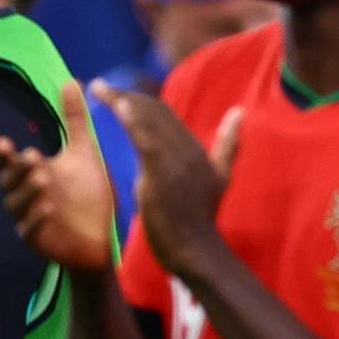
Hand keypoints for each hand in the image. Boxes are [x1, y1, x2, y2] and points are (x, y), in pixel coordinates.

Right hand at [0, 81, 115, 273]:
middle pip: (8, 182)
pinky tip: (49, 208)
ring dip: (27, 191)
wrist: (101, 237)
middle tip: (32, 156)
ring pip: (17, 205)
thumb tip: (71, 80)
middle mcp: (24, 195)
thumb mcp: (84, 152)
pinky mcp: (37, 240)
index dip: (3, 154)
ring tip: (43, 179)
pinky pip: (30, 230)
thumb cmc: (87, 194)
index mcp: (31, 174)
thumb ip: (74, 118)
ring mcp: (28, 218)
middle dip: (17, 170)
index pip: (9, 162)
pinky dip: (37, 219)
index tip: (3, 141)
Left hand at [92, 80, 240, 282]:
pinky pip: (148, 142)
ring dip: (123, 101)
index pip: (165, 115)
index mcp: (196, 149)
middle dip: (125, 95)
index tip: (115, 92)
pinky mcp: (164, 176)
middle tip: (99, 87)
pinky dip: (134, 121)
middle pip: (155, 112)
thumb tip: (239, 113)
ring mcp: (178, 162)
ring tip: (99, 90)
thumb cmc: (200, 219)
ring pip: (151, 122)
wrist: (197, 251)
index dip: (139, 100)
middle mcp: (189, 150)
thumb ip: (228, 146)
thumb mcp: (219, 178)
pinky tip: (119, 106)